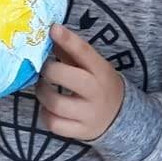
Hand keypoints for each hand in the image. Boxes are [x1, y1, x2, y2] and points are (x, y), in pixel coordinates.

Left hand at [34, 24, 124, 142]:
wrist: (119, 116)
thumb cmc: (99, 83)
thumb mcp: (92, 66)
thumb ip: (71, 52)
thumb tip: (49, 35)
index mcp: (101, 71)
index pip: (84, 52)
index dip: (68, 39)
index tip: (53, 29)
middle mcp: (96, 92)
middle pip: (65, 77)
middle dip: (48, 70)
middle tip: (44, 69)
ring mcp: (89, 114)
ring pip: (55, 103)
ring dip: (42, 93)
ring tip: (42, 87)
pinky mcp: (80, 132)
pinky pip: (54, 124)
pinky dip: (45, 114)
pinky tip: (47, 107)